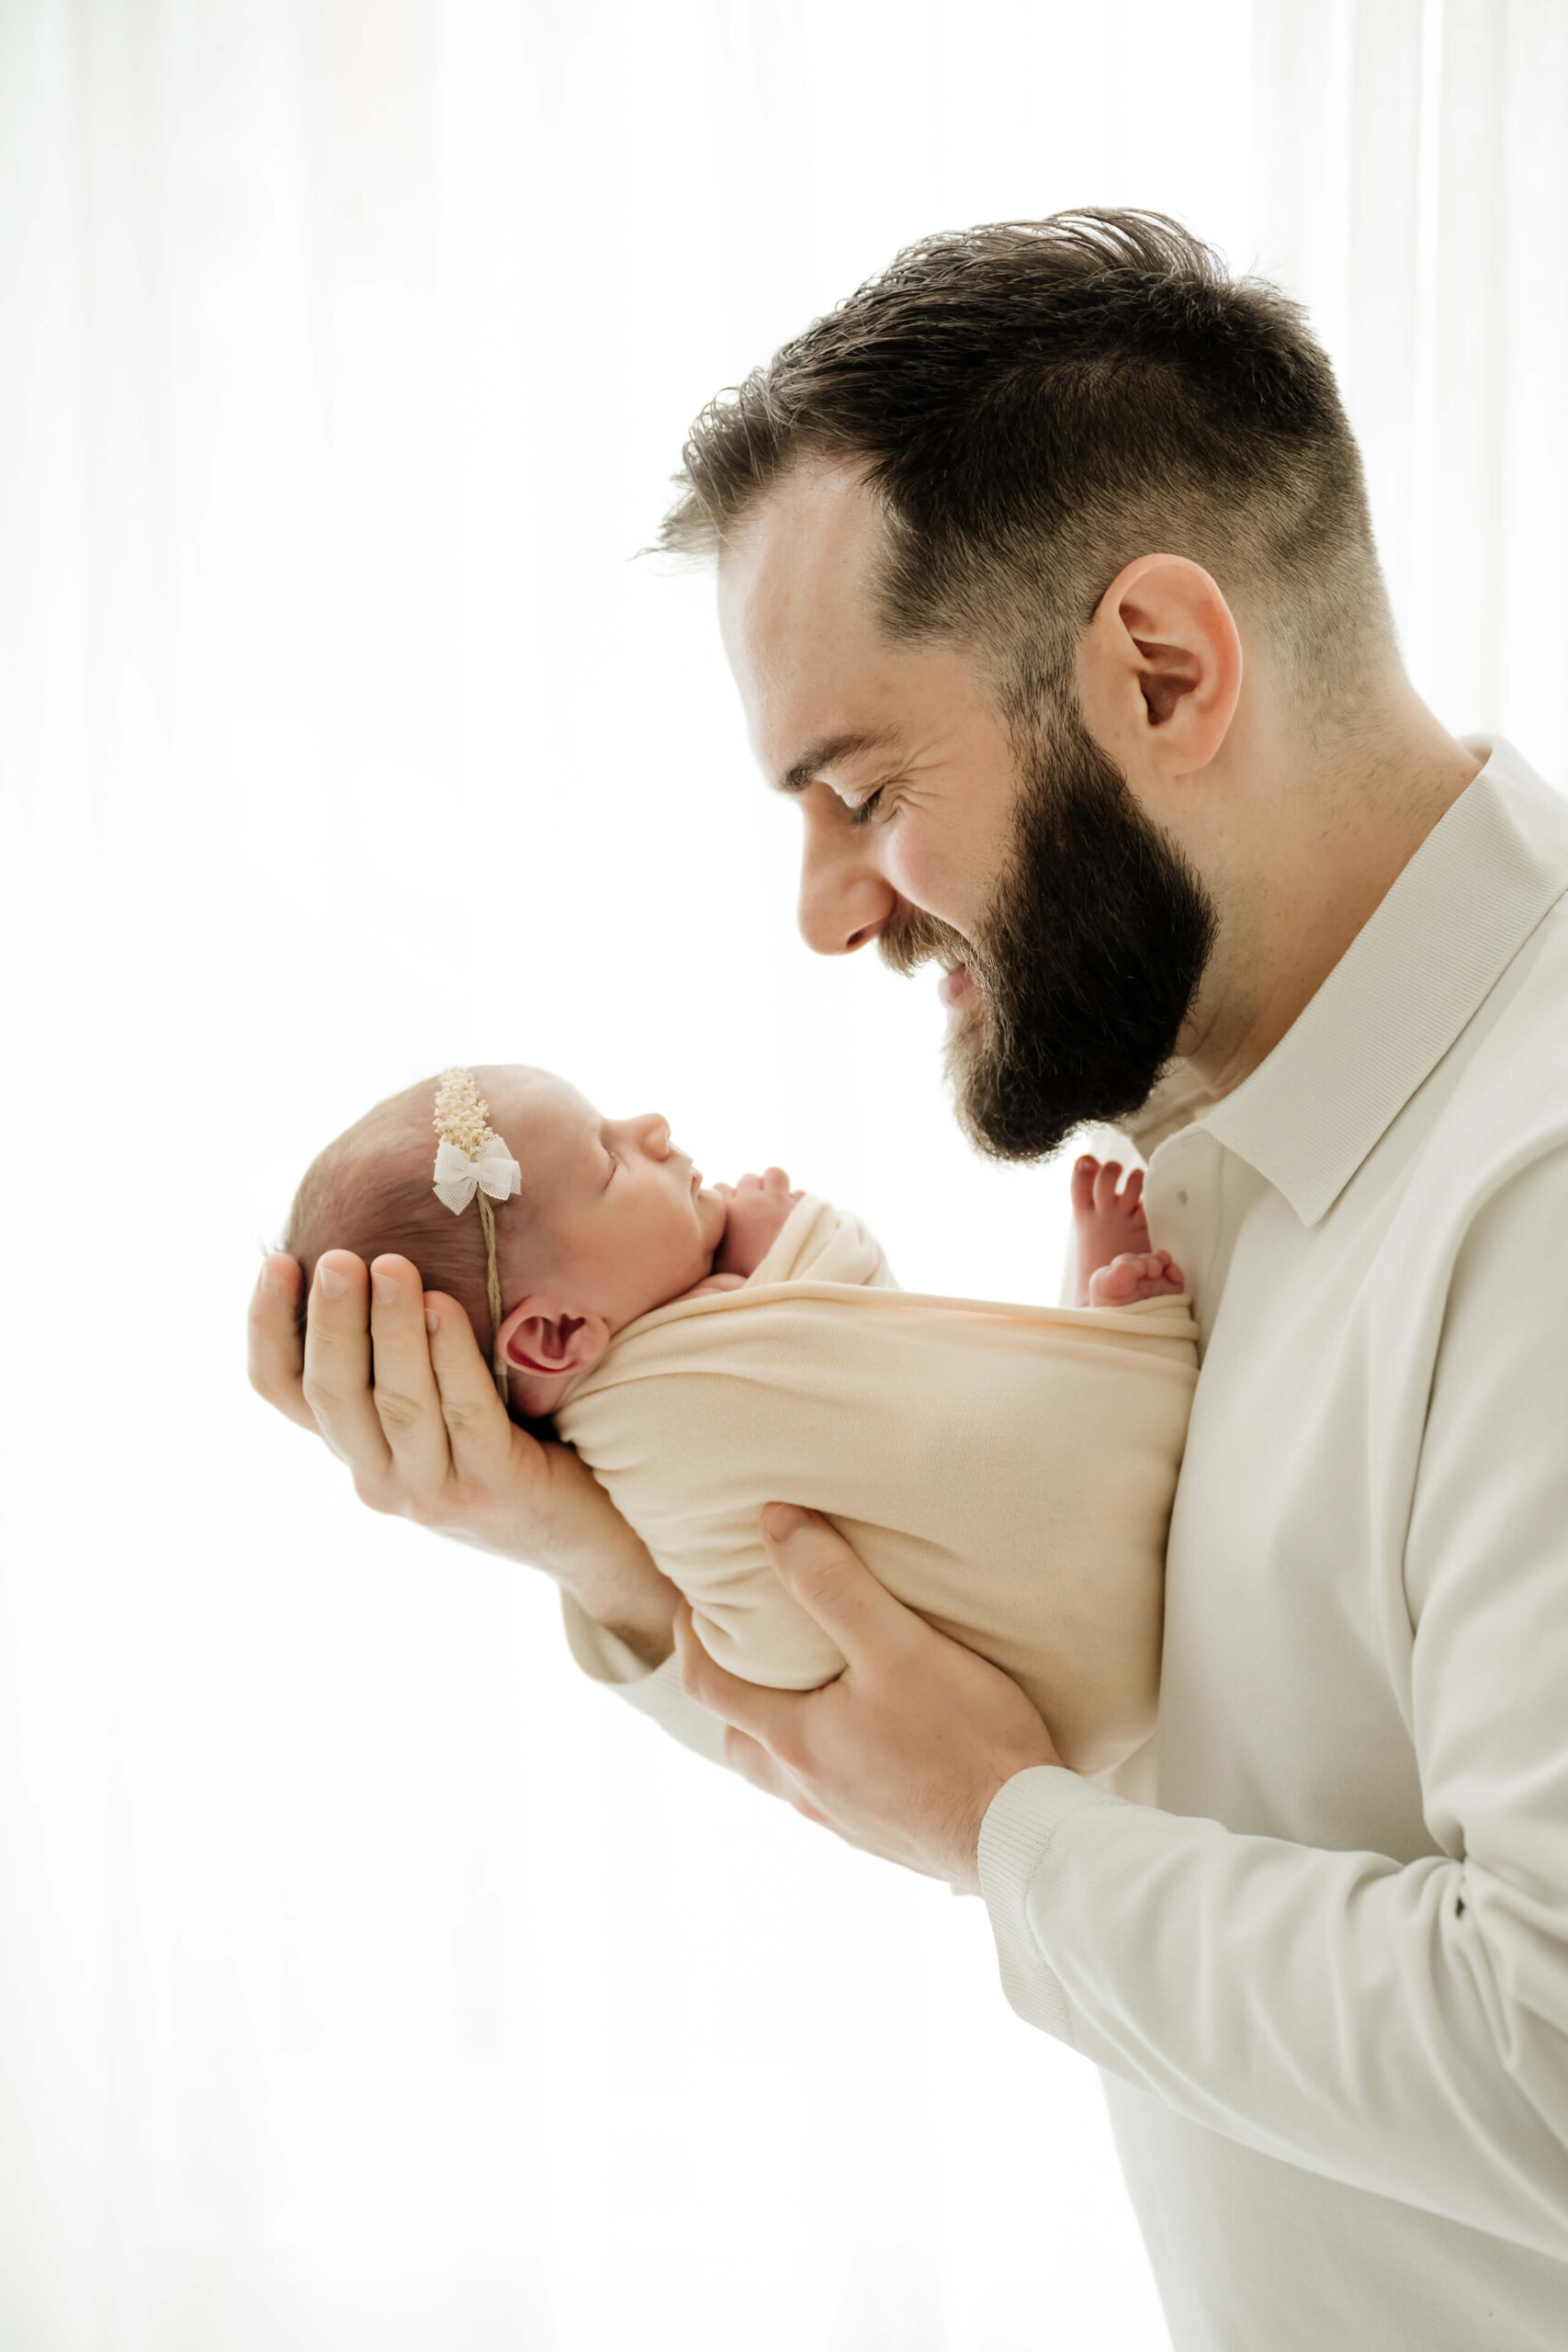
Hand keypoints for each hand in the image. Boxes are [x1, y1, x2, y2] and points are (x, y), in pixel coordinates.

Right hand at [247, 1249, 679, 1657]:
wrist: (586, 1529)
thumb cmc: (509, 1440)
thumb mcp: (435, 1397)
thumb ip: (399, 1349)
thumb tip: (371, 1248)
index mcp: (355, 1446)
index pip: (283, 1391)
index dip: (268, 1329)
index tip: (277, 1263)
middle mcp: (378, 1477)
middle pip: (332, 1395)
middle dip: (331, 1321)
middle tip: (336, 1259)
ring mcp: (431, 1491)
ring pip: (396, 1403)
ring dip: (389, 1330)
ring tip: (388, 1267)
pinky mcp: (491, 1488)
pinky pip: (464, 1415)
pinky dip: (450, 1359)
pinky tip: (444, 1306)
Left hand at [672, 1505, 1063, 1890]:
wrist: (1025, 1837)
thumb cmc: (964, 1741)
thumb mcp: (899, 1646)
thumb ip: (834, 1586)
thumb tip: (776, 1522)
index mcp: (795, 1743)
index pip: (708, 1687)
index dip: (690, 1640)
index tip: (694, 1602)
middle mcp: (808, 1789)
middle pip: (740, 1739)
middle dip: (733, 1692)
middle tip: (747, 1648)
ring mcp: (846, 1819)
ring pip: (785, 1774)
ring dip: (780, 1732)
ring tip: (811, 1692)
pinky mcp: (886, 1836)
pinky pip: (835, 1795)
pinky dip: (831, 1761)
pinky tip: (873, 1741)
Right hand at [711, 1167, 804, 1277]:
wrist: (781, 1280)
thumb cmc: (746, 1277)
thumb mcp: (718, 1266)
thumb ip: (712, 1249)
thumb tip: (705, 1248)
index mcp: (728, 1212)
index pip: (720, 1188)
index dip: (727, 1199)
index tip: (732, 1211)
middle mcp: (752, 1200)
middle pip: (748, 1179)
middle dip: (752, 1191)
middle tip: (757, 1210)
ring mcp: (778, 1200)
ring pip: (774, 1174)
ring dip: (775, 1185)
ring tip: (777, 1203)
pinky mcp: (802, 1207)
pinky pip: (799, 1193)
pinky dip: (798, 1203)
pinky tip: (797, 1216)